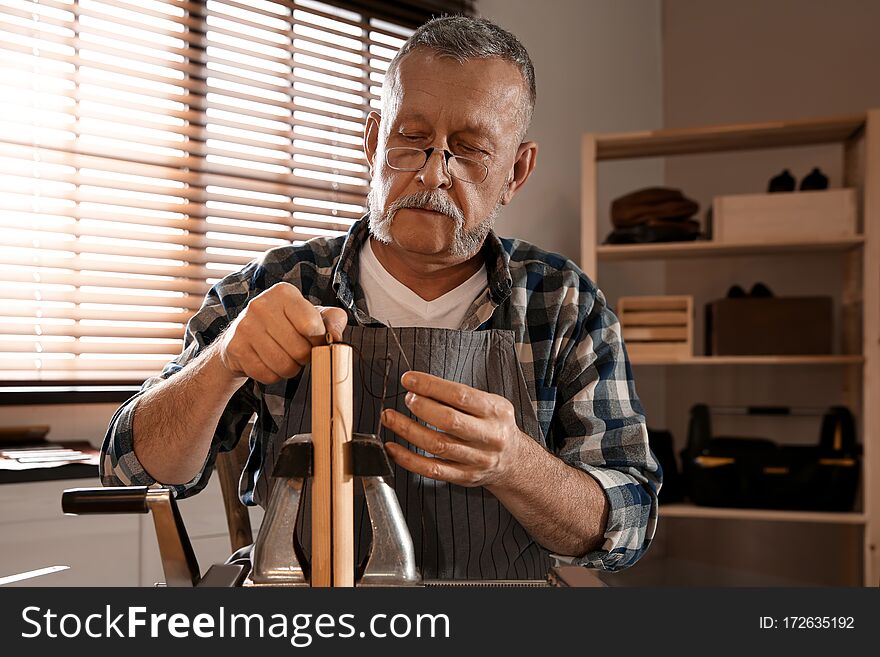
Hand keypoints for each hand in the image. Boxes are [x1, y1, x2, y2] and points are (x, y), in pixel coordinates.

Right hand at [215, 282, 347, 384]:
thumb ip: (333, 320)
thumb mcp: (312, 315)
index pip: (311, 325)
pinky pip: (266, 375)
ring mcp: (245, 326)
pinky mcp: (235, 348)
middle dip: (304, 357)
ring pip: (283, 365)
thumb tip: (336, 337)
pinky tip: (268, 362)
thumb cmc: (286, 323)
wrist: (243, 334)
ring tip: (285, 357)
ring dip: (290, 368)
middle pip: (299, 350)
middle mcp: (261, 305)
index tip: (314, 339)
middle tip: (299, 352)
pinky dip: (273, 375)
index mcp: (284, 293)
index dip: (318, 340)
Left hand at [381, 371, 528, 487]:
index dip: (431, 386)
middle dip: (421, 407)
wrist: (513, 461)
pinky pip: (431, 469)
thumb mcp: (489, 404)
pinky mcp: (463, 476)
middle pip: (449, 421)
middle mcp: (488, 436)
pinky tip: (393, 447)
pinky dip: (407, 458)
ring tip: (390, 418)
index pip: (460, 395)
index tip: (409, 379)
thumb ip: (459, 396)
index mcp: (495, 412)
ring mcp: (476, 459)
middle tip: (406, 398)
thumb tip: (420, 387)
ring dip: (408, 430)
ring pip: (437, 445)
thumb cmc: (494, 426)